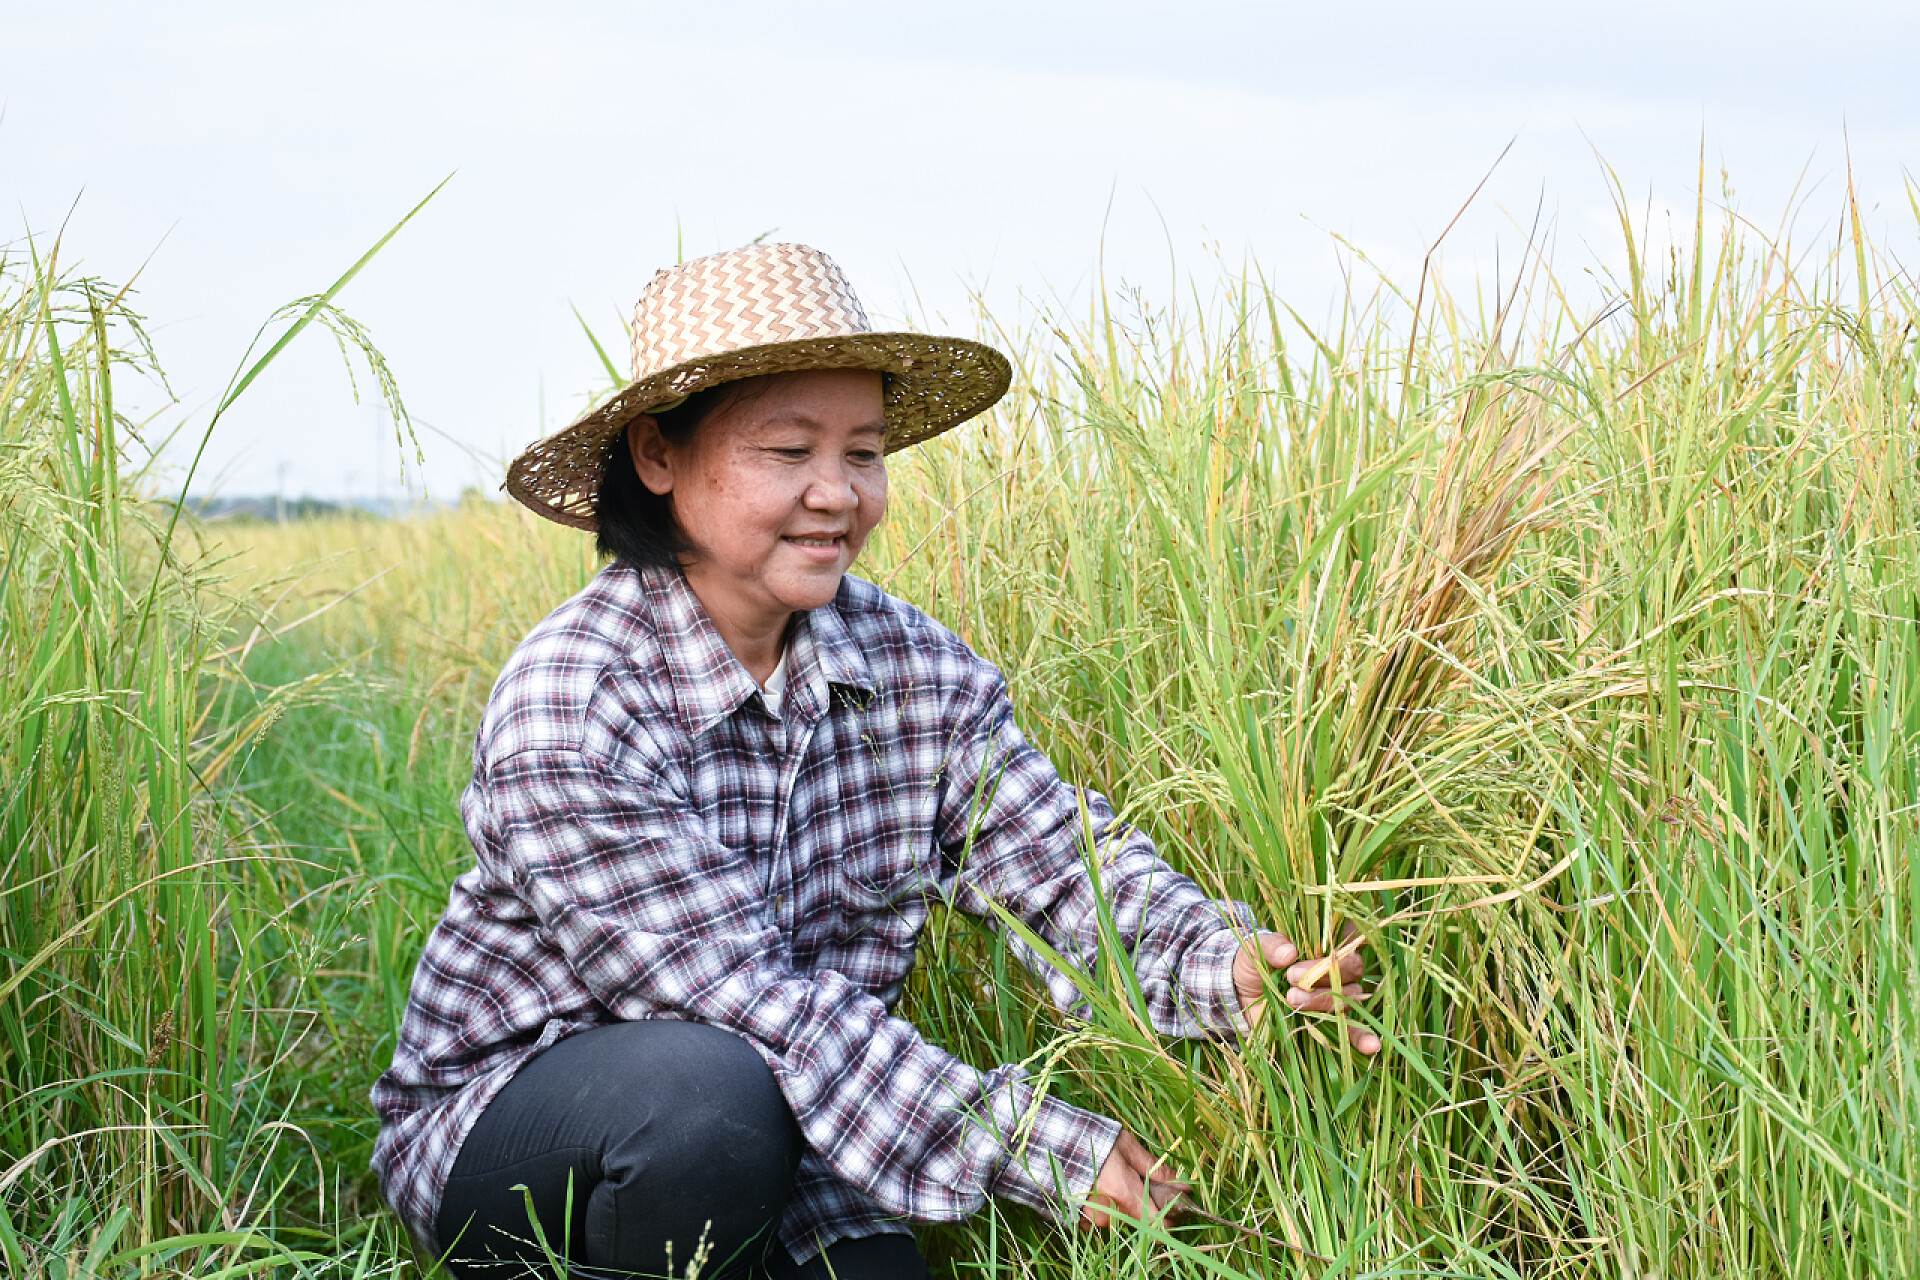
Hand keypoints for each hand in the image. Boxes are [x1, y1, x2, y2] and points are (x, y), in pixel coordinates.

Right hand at [1080, 1130, 1188, 1228]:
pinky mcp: (1079, 1219)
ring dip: (1122, 1202)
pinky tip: (1097, 1185)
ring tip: (1112, 1177)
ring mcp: (1091, 1218)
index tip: (1174, 1210)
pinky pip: (1101, 1217)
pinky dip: (1104, 1205)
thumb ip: (1154, 1168)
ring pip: (1119, 1216)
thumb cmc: (1092, 1139)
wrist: (1051, 1142)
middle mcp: (1108, 1213)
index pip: (1155, 1223)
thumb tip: (1182, 1183)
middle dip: (1142, 1202)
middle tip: (1136, 1179)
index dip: (1168, 1221)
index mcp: (1122, 1193)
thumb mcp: (1127, 1147)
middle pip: (1137, 1217)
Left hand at [1233, 925, 1380, 1054]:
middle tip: (1291, 977)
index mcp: (1322, 942)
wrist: (1238, 995)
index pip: (1348, 936)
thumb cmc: (1251, 964)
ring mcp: (1335, 995)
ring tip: (1292, 998)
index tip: (1306, 952)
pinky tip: (1371, 1046)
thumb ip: (1271, 946)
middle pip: (1351, 968)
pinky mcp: (1329, 1021)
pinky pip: (1352, 1030)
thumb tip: (1289, 953)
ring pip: (1347, 996)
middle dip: (1323, 974)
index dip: (1337, 944)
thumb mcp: (1254, 948)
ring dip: (1321, 1000)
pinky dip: (1361, 1038)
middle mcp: (1336, 967)